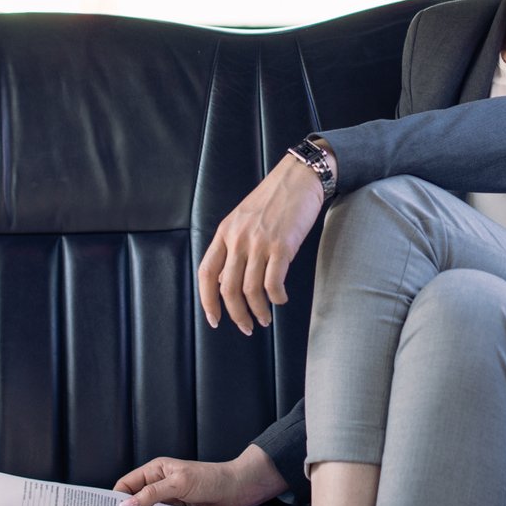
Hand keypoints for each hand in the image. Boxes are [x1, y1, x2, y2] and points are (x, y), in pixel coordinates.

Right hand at [113, 444, 288, 505]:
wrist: (238, 490)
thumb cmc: (212, 478)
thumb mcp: (179, 482)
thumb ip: (152, 494)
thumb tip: (127, 505)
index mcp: (156, 470)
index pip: (127, 483)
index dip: (116, 497)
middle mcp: (159, 484)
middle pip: (135, 500)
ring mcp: (169, 499)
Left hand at [198, 153, 324, 333]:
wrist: (299, 178)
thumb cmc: (274, 198)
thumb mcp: (243, 219)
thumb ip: (232, 247)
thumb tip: (225, 280)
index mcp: (225, 232)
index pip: (206, 273)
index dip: (207, 301)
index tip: (214, 319)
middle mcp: (238, 239)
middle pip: (228, 288)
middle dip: (236, 314)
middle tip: (246, 327)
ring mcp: (259, 243)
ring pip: (250, 290)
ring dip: (258, 311)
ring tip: (264, 319)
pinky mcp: (282, 246)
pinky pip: (273, 283)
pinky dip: (276, 298)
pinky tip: (280, 299)